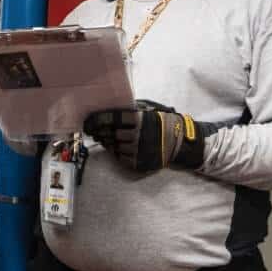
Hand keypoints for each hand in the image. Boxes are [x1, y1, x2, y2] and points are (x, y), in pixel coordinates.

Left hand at [83, 100, 205, 171]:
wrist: (181, 142)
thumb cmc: (162, 122)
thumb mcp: (150, 110)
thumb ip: (132, 110)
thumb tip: (110, 108)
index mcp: (140, 120)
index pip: (113, 118)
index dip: (99, 119)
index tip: (90, 120)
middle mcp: (139, 135)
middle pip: (111, 133)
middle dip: (100, 132)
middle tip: (92, 130)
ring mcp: (140, 151)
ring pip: (115, 147)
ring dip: (107, 142)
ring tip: (102, 138)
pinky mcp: (141, 163)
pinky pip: (122, 158)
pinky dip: (116, 153)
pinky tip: (113, 148)